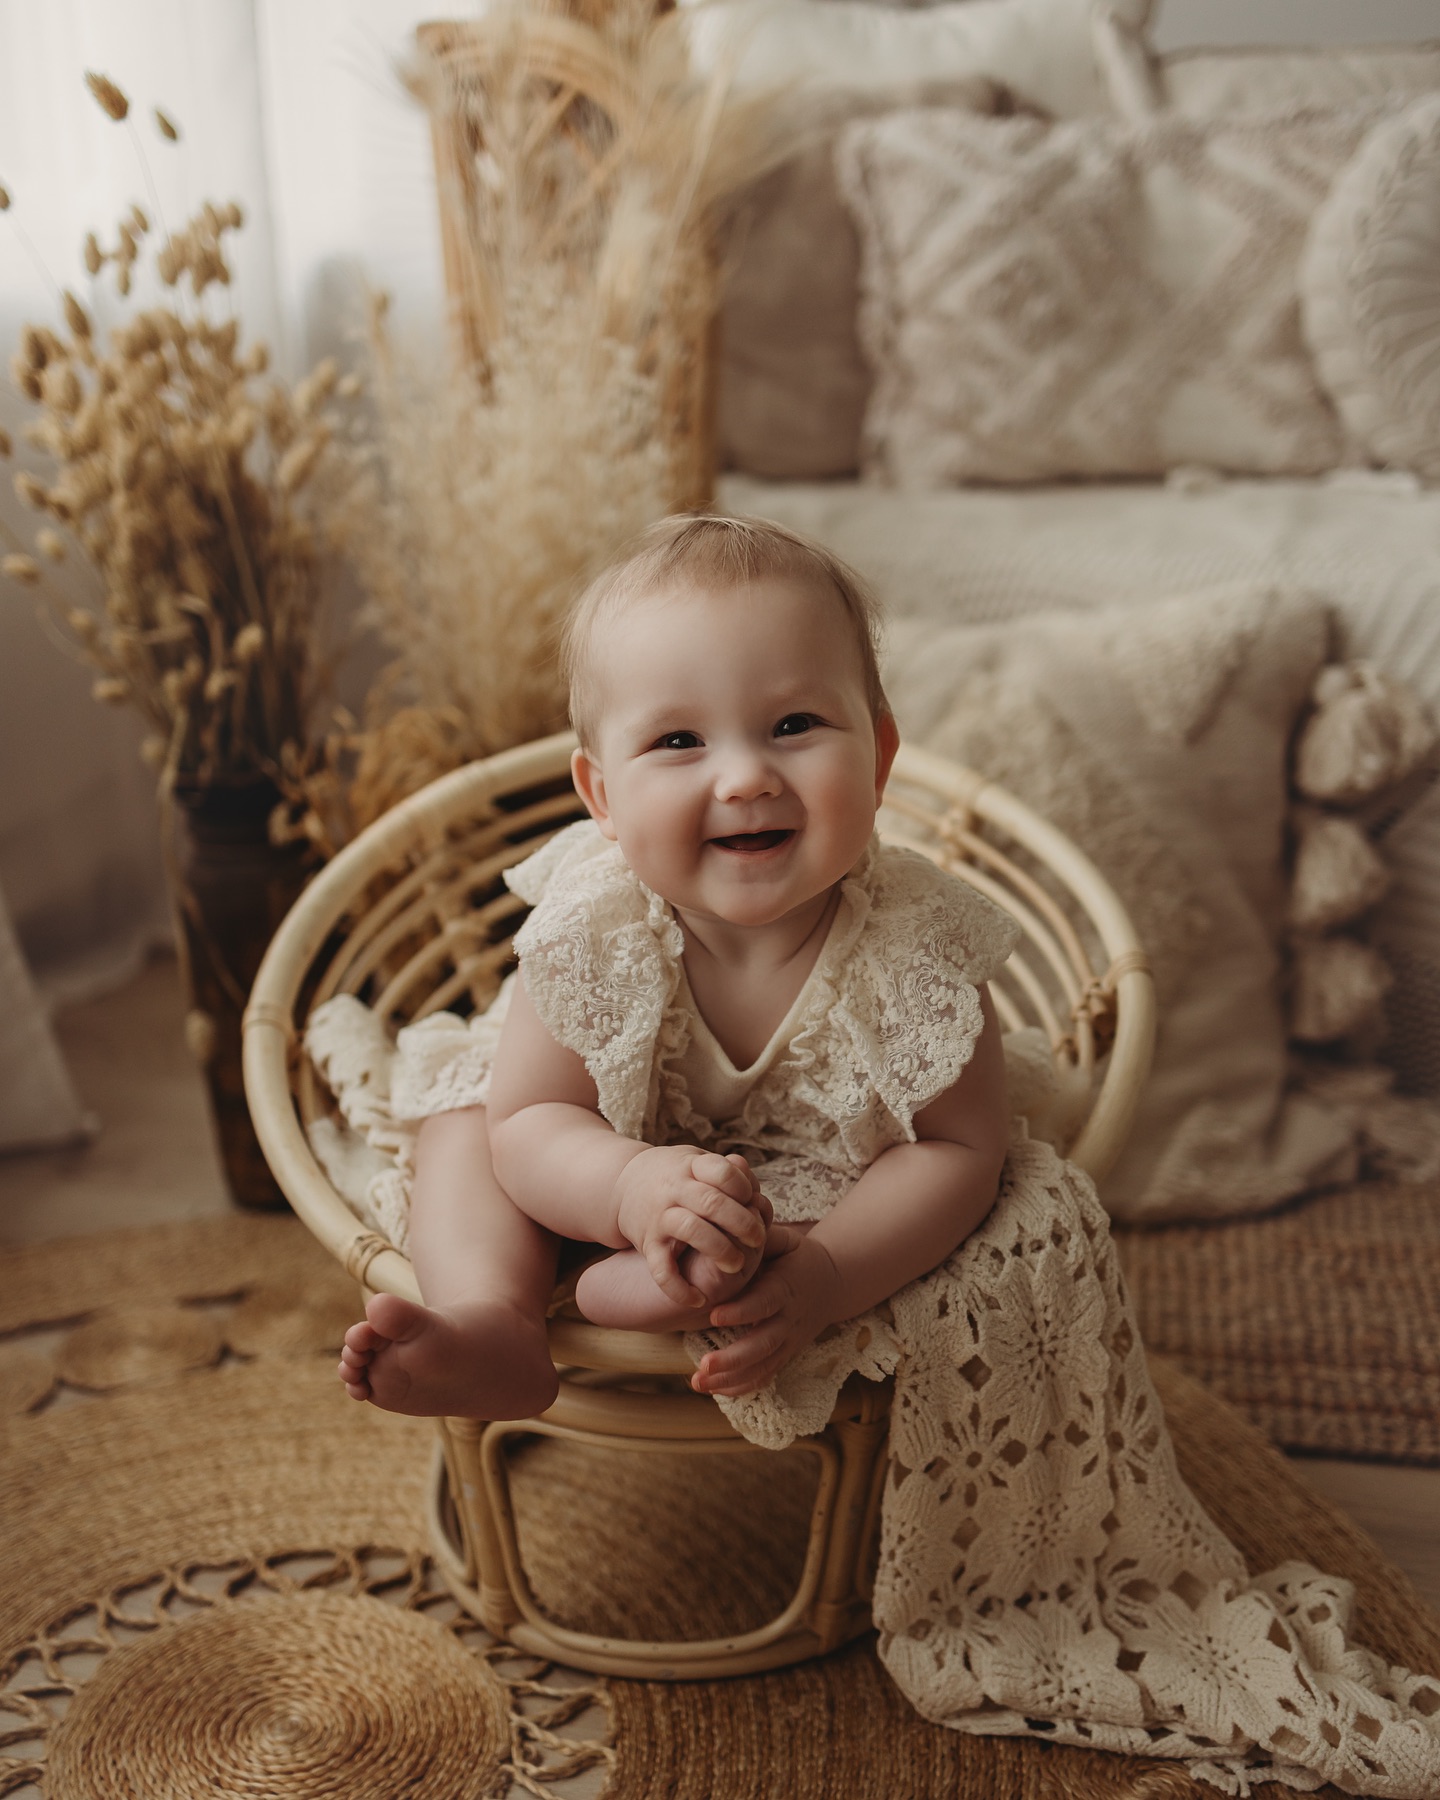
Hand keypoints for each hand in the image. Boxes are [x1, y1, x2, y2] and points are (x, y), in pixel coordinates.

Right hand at [613, 1148, 769, 1309]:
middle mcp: (674, 1190)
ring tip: (737, 1265)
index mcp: (691, 1166)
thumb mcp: (699, 1163)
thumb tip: (757, 1195)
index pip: (723, 1172)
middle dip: (742, 1223)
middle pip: (712, 1202)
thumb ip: (731, 1174)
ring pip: (691, 1230)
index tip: (752, 1200)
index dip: (744, 1187)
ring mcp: (659, 1217)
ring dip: (719, 1249)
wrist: (624, 1185)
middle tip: (758, 1239)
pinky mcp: (647, 1244)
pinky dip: (679, 1288)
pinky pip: (661, 1270)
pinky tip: (699, 1299)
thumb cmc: (677, 1176)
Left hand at [691, 1233, 841, 1397]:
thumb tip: (736, 1227)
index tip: (713, 1315)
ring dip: (731, 1378)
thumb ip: (763, 1238)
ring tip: (699, 1382)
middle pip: (764, 1343)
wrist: (831, 1284)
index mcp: (786, 1287)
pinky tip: (714, 1389)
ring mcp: (789, 1340)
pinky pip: (765, 1375)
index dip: (741, 1311)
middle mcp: (789, 1318)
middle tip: (703, 1366)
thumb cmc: (797, 1257)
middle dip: (733, 1358)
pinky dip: (741, 1386)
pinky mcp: (786, 1354)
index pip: (764, 1302)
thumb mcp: (786, 1241)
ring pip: (763, 1365)